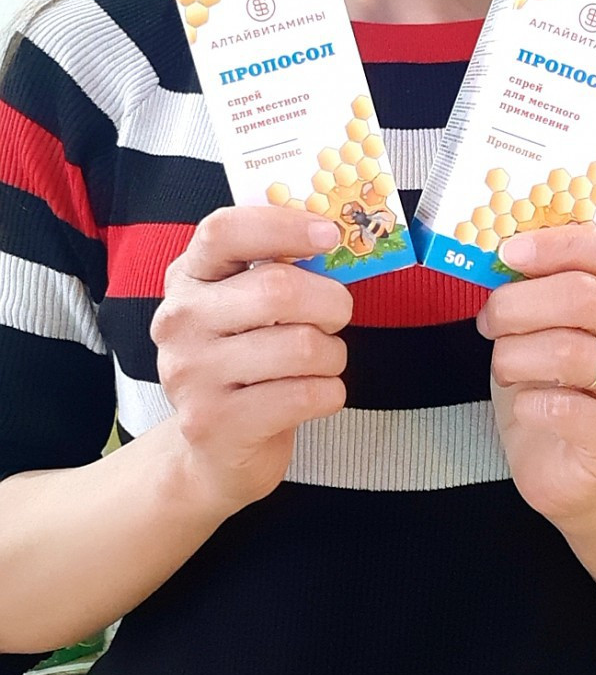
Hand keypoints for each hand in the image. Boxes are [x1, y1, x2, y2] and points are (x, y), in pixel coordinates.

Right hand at [150, 207, 350, 518]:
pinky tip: (315, 395)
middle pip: (278, 288)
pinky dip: (330, 393)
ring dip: (333, 354)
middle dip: (331, 302)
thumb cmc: (248, 362)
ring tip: (321, 363)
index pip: (224, 230)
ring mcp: (191, 374)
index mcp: (188, 277)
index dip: (283, 225)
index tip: (329, 234)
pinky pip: (306, 395)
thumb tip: (332, 235)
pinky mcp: (214, 423)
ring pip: (302, 345)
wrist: (213, 449)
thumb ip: (277, 267)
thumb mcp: (246, 305)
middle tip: (337, 316)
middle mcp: (180, 320)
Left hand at [476, 225, 595, 528]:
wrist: (573, 474)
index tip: (509, 252)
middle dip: (519, 304)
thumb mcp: (541, 328)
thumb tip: (502, 253)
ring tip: (505, 368)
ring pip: (571, 352)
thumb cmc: (552, 389)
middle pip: (586, 297)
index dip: (560, 244)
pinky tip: (527, 408)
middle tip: (489, 321)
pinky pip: (565, 408)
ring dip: (516, 356)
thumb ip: (536, 288)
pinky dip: (529, 404)